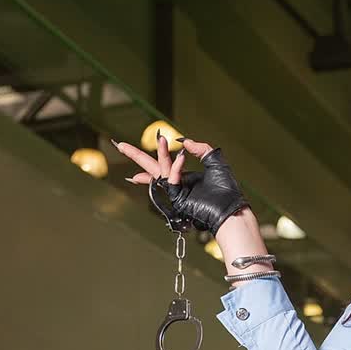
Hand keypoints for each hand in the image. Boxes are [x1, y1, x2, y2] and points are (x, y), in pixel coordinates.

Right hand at [111, 133, 249, 235]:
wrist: (231, 210)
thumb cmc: (227, 191)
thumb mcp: (215, 161)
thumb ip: (200, 148)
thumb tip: (183, 142)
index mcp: (186, 178)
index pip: (164, 166)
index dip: (154, 155)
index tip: (141, 147)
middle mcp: (179, 186)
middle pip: (152, 168)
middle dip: (136, 156)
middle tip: (119, 144)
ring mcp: (177, 193)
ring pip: (160, 171)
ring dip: (160, 154)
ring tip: (160, 139)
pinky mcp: (178, 199)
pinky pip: (172, 179)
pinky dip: (176, 167)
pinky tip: (182, 156)